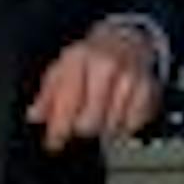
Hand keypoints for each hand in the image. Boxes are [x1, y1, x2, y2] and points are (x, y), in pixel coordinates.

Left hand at [27, 19, 165, 150]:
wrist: (128, 39)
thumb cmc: (91, 57)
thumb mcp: (63, 67)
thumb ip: (47, 93)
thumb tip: (35, 116)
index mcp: (79, 59)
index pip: (66, 103)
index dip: (58, 129)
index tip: (53, 144)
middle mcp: (106, 67)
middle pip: (90, 122)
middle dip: (82, 128)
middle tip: (80, 125)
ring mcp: (130, 78)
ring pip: (112, 127)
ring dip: (104, 126)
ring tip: (101, 113)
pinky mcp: (148, 90)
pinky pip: (132, 124)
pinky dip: (124, 125)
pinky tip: (118, 113)